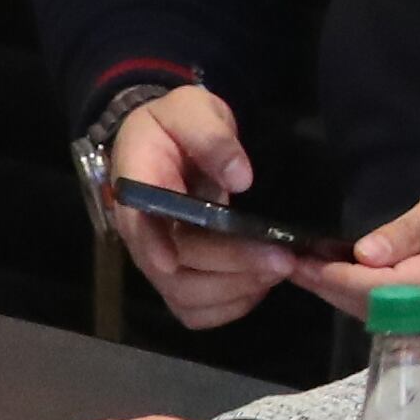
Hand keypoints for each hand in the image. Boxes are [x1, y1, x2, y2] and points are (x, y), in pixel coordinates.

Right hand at [103, 85, 296, 329]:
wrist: (172, 136)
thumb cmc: (178, 121)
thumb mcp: (191, 109)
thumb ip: (211, 137)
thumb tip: (239, 178)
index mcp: (137, 190)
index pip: (139, 227)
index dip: (156, 247)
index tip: (179, 261)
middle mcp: (143, 233)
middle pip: (174, 270)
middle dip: (231, 268)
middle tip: (283, 258)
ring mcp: (160, 259)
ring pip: (186, 298)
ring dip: (235, 291)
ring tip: (279, 268)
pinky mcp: (180, 274)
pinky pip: (198, 310)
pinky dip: (231, 306)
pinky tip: (261, 284)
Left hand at [290, 143, 419, 321]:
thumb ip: (413, 229)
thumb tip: (364, 255)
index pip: (386, 290)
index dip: (339, 279)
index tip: (302, 262)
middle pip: (383, 312)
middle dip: (334, 290)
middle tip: (292, 267)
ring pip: (393, 319)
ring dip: (349, 297)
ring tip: (310, 273)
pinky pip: (408, 315)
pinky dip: (374, 301)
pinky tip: (350, 281)